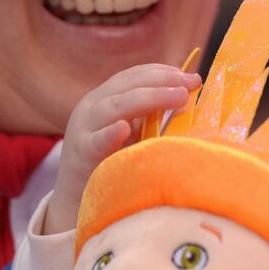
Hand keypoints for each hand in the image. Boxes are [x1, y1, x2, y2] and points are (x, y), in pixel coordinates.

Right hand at [42, 64, 199, 233]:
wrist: (77, 197)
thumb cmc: (111, 160)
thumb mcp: (133, 132)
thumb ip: (153, 116)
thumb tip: (190, 100)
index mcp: (106, 97)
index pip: (134, 76)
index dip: (163, 72)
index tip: (190, 76)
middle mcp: (93, 106)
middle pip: (128, 85)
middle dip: (163, 82)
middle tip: (191, 84)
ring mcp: (84, 129)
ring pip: (115, 106)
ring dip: (150, 98)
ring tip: (178, 97)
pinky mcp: (80, 154)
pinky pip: (95, 142)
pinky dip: (109, 134)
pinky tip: (124, 129)